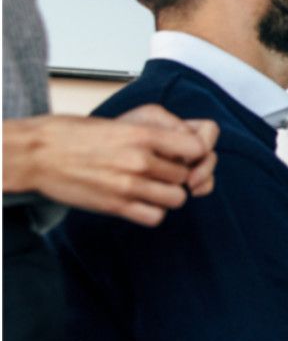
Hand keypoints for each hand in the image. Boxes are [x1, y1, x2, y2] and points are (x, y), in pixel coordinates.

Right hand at [2, 107, 216, 225]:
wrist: (37, 153)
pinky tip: (139, 202)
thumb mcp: (120, 123)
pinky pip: (155, 217)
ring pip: (177, 198)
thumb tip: (184, 146)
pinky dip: (152, 212)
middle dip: (177, 175)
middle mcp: (140, 159)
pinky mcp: (116, 206)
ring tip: (151, 188)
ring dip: (167, 195)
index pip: (198, 147)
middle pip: (186, 175)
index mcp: (143, 134)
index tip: (182, 155)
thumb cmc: (76, 134)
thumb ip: (154, 134)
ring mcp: (129, 185)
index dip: (194, 154)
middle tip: (160, 173)